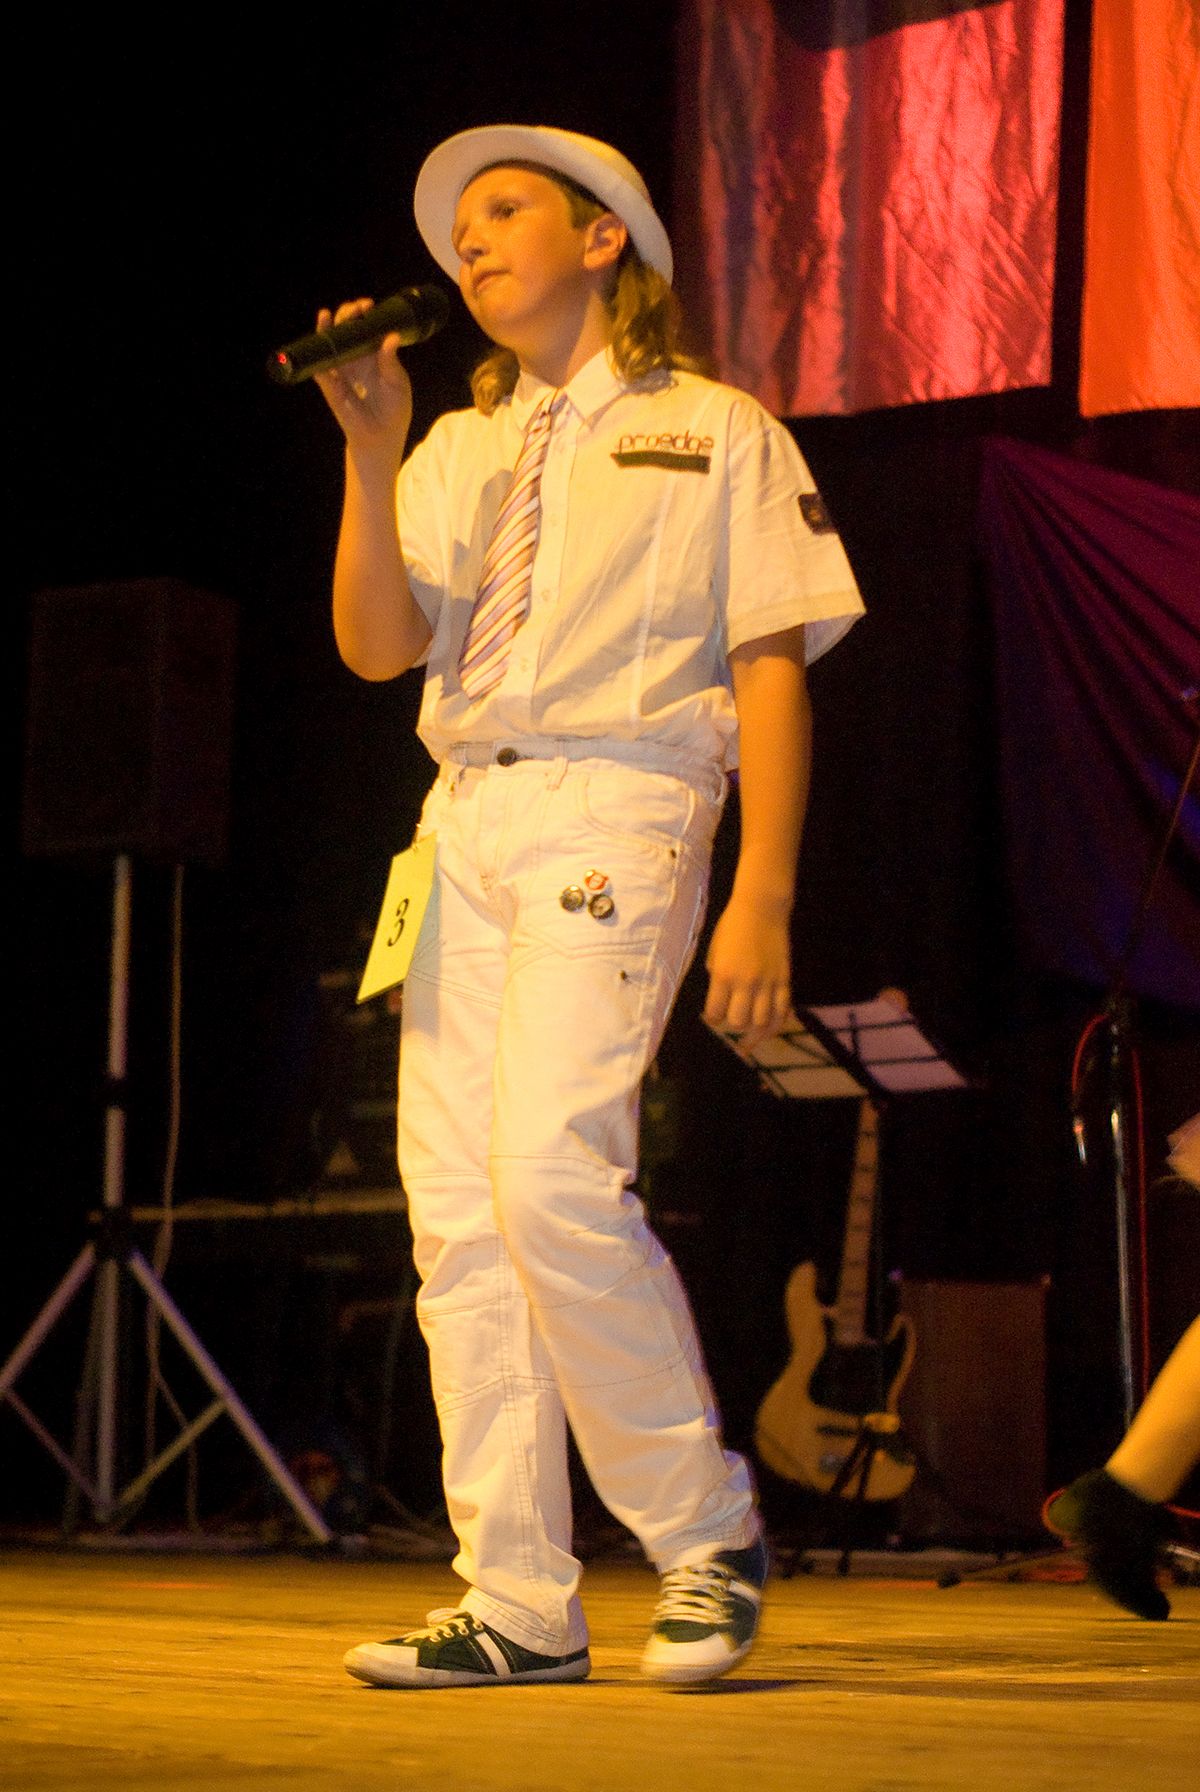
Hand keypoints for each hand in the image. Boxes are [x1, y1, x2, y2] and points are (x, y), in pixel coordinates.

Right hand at [312, 299, 412, 466]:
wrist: (380, 438)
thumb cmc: (393, 410)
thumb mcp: (397, 383)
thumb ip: (391, 362)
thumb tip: (391, 338)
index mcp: (374, 355)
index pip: (366, 328)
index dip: (365, 315)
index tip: (368, 306)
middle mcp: (356, 358)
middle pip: (347, 330)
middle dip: (347, 315)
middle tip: (354, 309)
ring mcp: (341, 370)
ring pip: (331, 343)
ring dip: (329, 327)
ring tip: (330, 315)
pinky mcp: (330, 384)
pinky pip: (321, 365)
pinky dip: (318, 350)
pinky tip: (320, 335)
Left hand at [703, 894, 792, 1046]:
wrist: (762, 909)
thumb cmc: (732, 926)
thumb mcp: (714, 950)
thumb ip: (716, 976)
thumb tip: (721, 997)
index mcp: (723, 974)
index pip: (715, 1012)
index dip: (711, 1019)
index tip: (711, 1017)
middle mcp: (745, 982)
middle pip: (738, 1021)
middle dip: (732, 1025)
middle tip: (730, 1021)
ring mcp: (767, 983)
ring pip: (762, 1022)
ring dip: (754, 1032)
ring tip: (748, 1040)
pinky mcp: (784, 980)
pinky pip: (782, 1011)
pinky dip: (776, 1025)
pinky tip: (769, 1031)